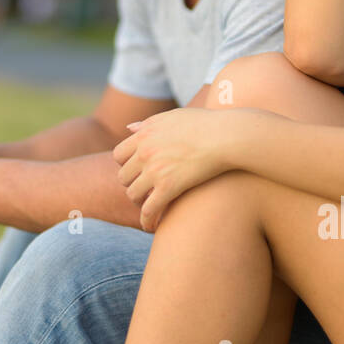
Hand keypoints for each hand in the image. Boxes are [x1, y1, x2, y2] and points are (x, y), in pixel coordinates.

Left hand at [112, 108, 231, 232]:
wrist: (224, 136)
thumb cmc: (204, 124)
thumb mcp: (171, 116)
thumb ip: (148, 123)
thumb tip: (130, 128)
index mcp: (144, 135)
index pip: (119, 155)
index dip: (125, 165)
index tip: (136, 171)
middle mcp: (144, 152)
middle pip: (123, 176)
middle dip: (132, 184)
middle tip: (143, 190)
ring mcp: (155, 170)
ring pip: (133, 194)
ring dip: (139, 201)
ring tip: (148, 205)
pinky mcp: (168, 187)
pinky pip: (148, 209)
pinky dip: (146, 220)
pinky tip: (150, 226)